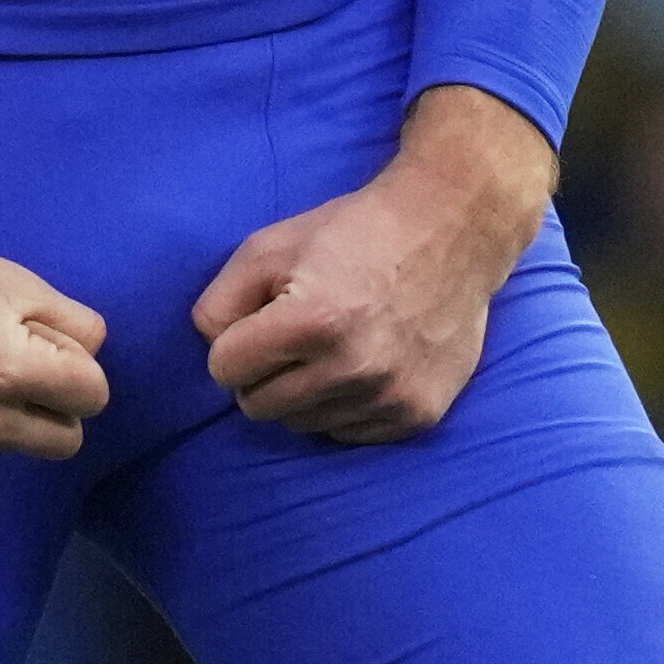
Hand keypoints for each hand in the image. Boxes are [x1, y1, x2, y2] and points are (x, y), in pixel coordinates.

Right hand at [0, 170, 107, 465]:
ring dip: (8, 416)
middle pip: (64, 441)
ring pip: (13, 445)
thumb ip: (71, 322)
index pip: (94, 397)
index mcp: (14, 372)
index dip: (79, 367)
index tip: (52, 347)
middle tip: (23, 367)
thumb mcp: (13, 279)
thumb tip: (93, 353)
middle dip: (56, 407)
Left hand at [193, 86, 554, 445]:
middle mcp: (353, 368)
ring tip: (334, 346)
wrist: (454, 228)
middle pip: (258, 407)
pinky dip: (345, 406)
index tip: (260, 321)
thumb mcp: (271, 244)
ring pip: (302, 425)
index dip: (234, 343)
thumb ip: (220, 301)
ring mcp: (389, 396)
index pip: (224, 370)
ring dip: (304, 393)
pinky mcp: (418, 415)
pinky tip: (366, 363)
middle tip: (294, 337)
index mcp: (311, 321)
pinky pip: (348, 434)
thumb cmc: (355, 231)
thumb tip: (210, 350)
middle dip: (263, 373)